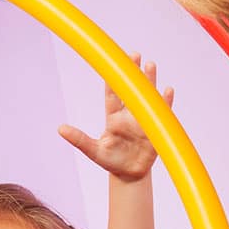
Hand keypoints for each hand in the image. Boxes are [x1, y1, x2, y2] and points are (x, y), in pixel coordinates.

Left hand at [59, 56, 171, 182]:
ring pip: (147, 97)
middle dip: (133, 73)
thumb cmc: (110, 161)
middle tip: (134, 54)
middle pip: (131, 90)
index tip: (114, 63)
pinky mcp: (156, 128)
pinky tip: (168, 90)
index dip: (113, 80)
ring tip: (151, 65)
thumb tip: (60, 129)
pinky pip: (162, 113)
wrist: (129, 174)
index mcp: (113, 118)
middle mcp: (129, 115)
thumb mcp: (93, 151)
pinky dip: (165, 102)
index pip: (112, 94)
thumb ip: (79, 140)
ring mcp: (143, 120)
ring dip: (149, 82)